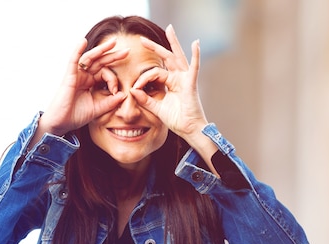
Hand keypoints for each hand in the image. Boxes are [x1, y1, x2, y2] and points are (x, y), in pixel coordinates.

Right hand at [38, 38, 128, 135]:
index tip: (115, 91)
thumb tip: (124, 94)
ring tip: (113, 42)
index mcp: (90, 82)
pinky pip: (73, 61)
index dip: (113, 80)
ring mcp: (76, 75)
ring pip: (90, 58)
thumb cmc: (76, 116)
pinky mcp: (69, 77)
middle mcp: (84, 76)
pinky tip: (83, 41)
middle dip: (113, 55)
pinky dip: (77, 51)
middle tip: (127, 51)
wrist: (61, 123)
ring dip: (101, 50)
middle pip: (100, 62)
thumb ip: (110, 102)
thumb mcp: (98, 109)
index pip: (105, 74)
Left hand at [130, 25, 209, 147]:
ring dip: (173, 43)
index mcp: (170, 83)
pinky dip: (196, 55)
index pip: (153, 73)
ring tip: (169, 29)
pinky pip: (194, 67)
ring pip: (177, 57)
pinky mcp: (191, 84)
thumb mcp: (157, 109)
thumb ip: (145, 100)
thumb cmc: (177, 120)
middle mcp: (177, 78)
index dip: (142, 78)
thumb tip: (132, 91)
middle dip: (155, 48)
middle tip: (142, 39)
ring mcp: (185, 79)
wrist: (188, 130)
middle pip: (165, 58)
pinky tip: (195, 43)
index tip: (134, 88)